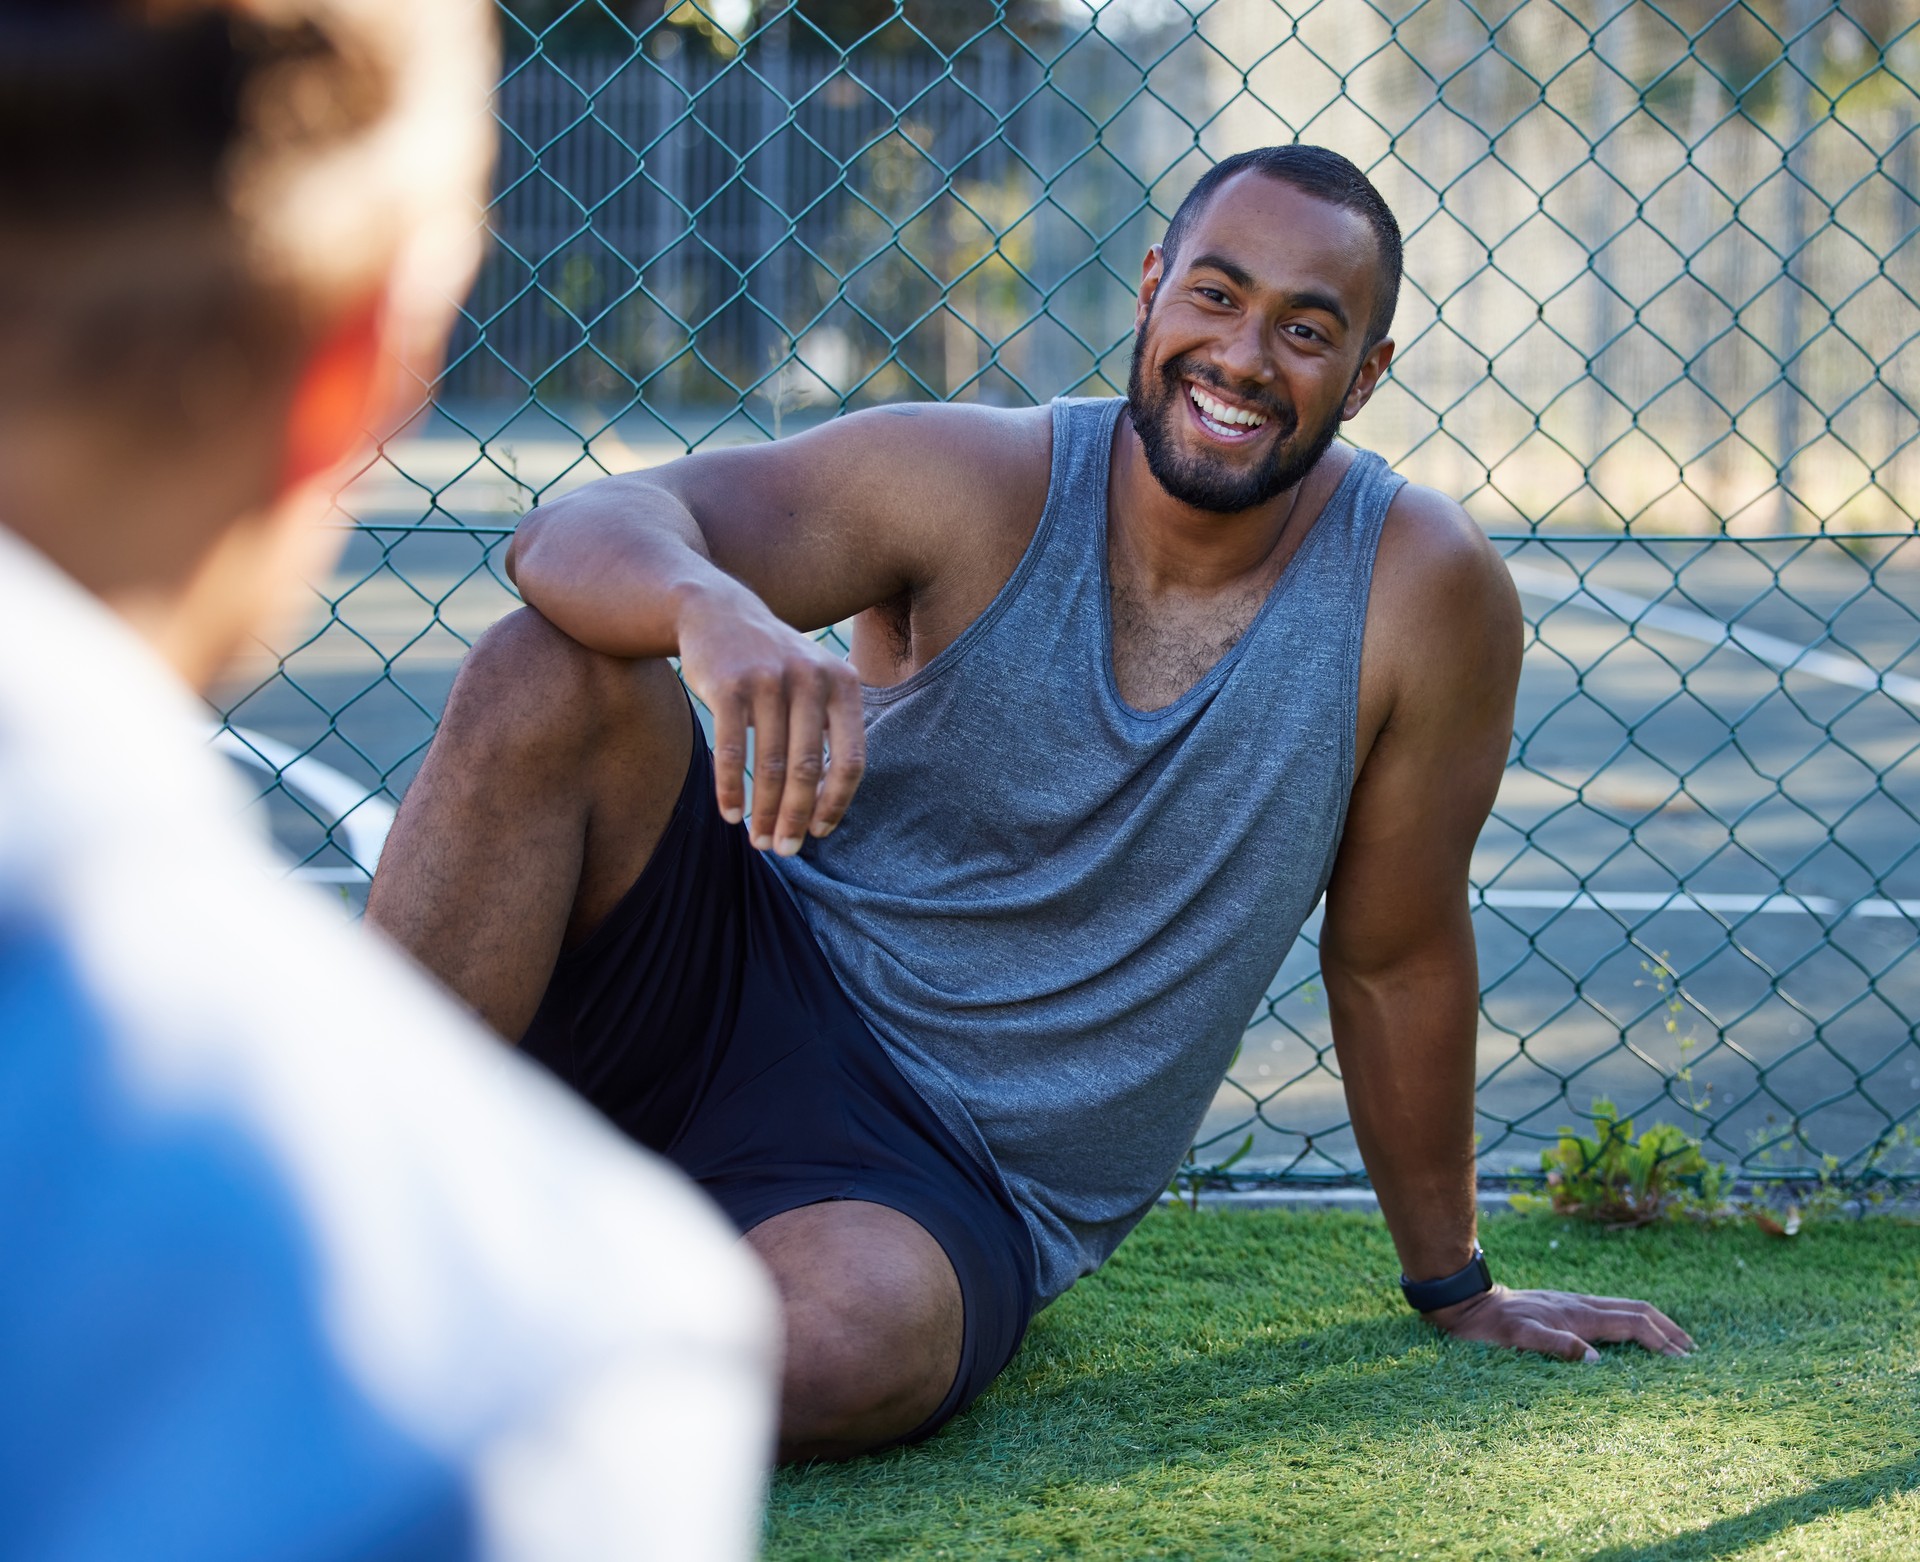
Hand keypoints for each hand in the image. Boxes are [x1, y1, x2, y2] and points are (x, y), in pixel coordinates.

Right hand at [675, 585, 865, 853]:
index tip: (820, 832)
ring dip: (764, 811)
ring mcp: (768, 679)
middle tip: (785, 849)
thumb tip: (826, 806)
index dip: (837, 803)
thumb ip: (827, 732)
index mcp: (842, 683)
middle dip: (796, 817)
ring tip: (758, 839)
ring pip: (771, 764)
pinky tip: (730, 813)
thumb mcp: (813, 682)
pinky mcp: (729, 684)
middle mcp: (810, 678)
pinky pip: (732, 750)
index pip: (852, 759)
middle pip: (809, 768)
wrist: (716, 611)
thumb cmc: (771, 664)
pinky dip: (731, 789)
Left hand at [1425, 1285, 1692, 1361]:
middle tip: (1693, 1352)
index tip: (1685, 1362)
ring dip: (1654, 1324)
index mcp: (1579, 1313)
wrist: (1468, 1304)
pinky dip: (1633, 1324)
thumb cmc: (1492, 1326)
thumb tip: (1597, 1362)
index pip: (1633, 1323)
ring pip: (1625, 1309)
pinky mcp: (1565, 1310)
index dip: (1661, 1341)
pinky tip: (1632, 1336)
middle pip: (1638, 1310)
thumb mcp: (1519, 1337)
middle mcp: (1582, 1305)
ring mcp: (1574, 1305)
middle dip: (1668, 1329)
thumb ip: (1556, 1345)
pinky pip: (1610, 1314)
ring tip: (1674, 1343)